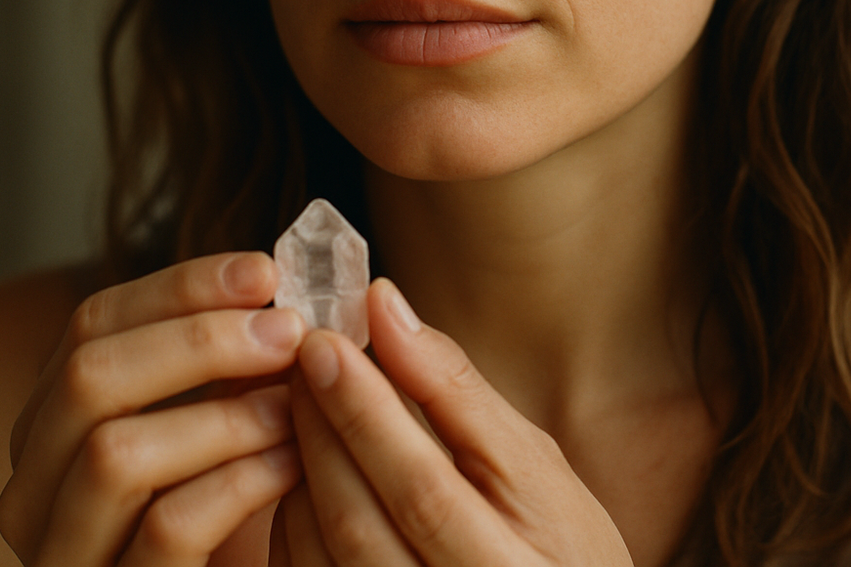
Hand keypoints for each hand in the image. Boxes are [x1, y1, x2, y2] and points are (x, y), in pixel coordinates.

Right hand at [0, 252, 306, 565]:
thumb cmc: (225, 521)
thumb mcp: (213, 428)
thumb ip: (224, 361)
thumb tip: (279, 275)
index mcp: (49, 428)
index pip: (90, 325)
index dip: (180, 287)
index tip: (265, 270)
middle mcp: (32, 490)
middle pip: (88, 378)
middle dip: (198, 341)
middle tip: (288, 330)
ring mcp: (62, 553)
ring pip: (114, 454)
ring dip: (222, 413)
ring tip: (296, 399)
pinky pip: (165, 530)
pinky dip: (238, 481)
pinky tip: (293, 461)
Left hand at [269, 278, 632, 566]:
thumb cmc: (557, 542)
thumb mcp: (532, 464)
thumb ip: (456, 389)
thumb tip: (384, 307)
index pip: (422, 490)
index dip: (367, 414)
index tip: (325, 343)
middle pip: (357, 523)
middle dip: (320, 430)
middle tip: (301, 359)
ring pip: (317, 555)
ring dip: (298, 470)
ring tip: (303, 404)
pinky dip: (293, 517)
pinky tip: (306, 467)